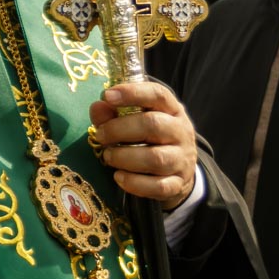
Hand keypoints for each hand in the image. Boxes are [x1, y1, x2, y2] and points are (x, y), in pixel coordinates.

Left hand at [88, 81, 197, 210]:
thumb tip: (97, 106)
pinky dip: (134, 182)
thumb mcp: (135, 119)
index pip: (158, 94)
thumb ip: (113, 112)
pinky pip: (157, 186)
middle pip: (153, 125)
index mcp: (172, 109)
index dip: (132, 93)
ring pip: (155, 158)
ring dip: (124, 157)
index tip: (107, 95)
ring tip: (108, 156)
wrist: (178, 169)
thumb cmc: (149, 137)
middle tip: (101, 135)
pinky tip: (118, 177)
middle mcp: (181, 132)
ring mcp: (181, 160)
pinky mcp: (177, 184)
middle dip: (119, 129)